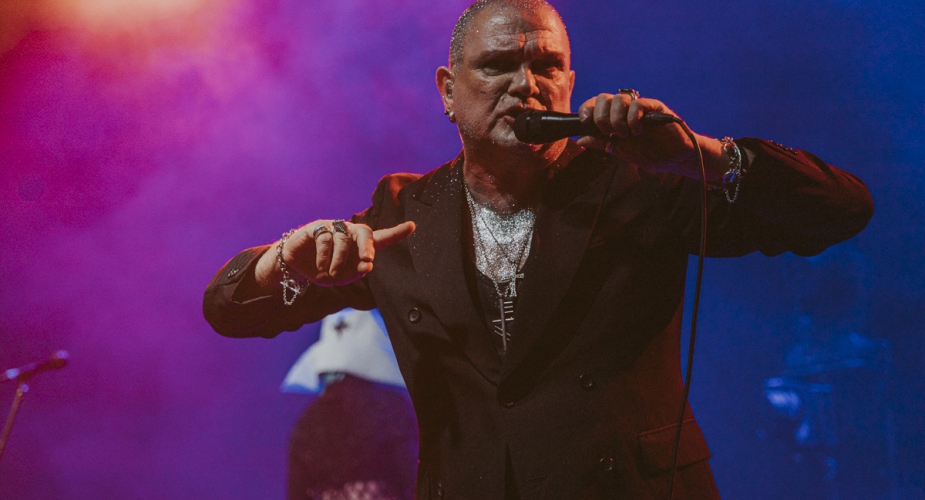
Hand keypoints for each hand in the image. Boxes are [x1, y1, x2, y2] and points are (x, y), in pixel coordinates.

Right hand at [271, 220, 415, 286]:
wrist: (296, 266)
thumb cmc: (324, 269)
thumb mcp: (341, 277)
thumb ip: (355, 272)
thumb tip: (368, 266)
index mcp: (360, 244)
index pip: (381, 237)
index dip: (397, 232)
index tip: (413, 226)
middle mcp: (349, 232)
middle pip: (365, 232)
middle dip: (367, 247)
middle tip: (367, 261)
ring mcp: (333, 227)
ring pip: (342, 240)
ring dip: (338, 261)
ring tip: (332, 274)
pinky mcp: (317, 227)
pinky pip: (325, 240)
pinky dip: (324, 257)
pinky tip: (321, 268)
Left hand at [575, 93, 695, 174]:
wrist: (675, 158)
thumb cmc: (649, 154)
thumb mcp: (621, 151)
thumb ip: (602, 143)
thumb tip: (580, 140)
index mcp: (614, 118)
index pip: (594, 105)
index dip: (586, 109)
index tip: (584, 122)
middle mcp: (625, 110)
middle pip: (603, 98)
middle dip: (601, 117)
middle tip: (611, 133)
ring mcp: (639, 107)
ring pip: (618, 99)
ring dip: (617, 119)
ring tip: (626, 135)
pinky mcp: (654, 107)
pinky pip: (637, 104)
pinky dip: (633, 118)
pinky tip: (638, 130)